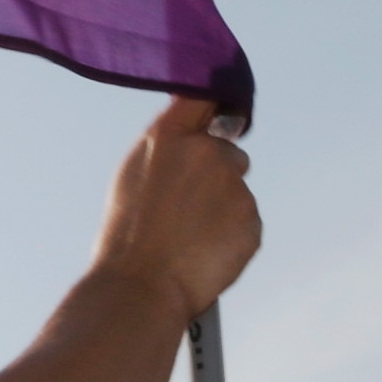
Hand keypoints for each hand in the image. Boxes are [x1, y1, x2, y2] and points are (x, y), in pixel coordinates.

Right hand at [92, 97, 259, 323]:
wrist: (142, 285)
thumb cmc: (129, 235)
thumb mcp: (135, 174)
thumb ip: (169, 148)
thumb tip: (194, 135)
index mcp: (171, 137)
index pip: (206, 96)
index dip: (218, 103)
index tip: (223, 113)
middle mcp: (208, 153)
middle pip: (229, 154)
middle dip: (216, 176)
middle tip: (186, 210)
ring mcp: (234, 187)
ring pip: (237, 192)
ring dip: (223, 210)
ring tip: (190, 237)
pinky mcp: (252, 220)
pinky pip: (246, 222)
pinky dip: (232, 237)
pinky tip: (204, 251)